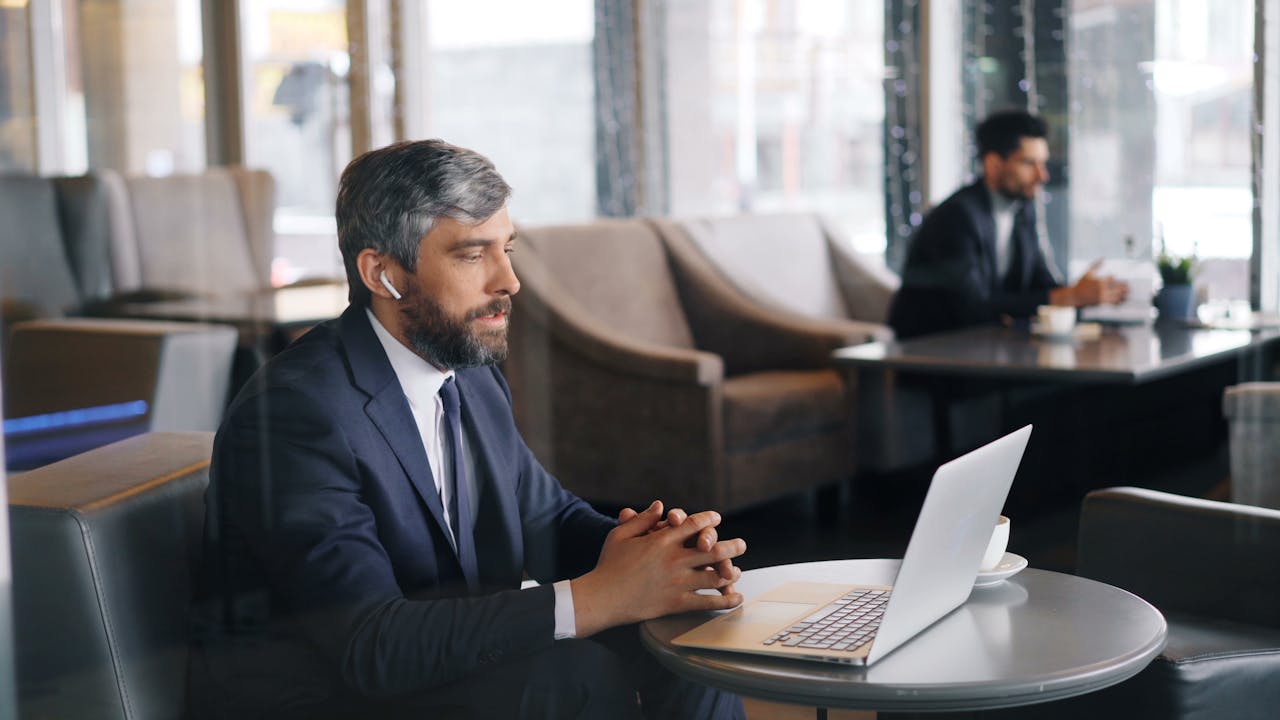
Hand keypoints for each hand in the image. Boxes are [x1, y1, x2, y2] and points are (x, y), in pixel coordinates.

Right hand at [572, 501, 745, 636]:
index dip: (708, 520)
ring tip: (737, 571)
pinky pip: (707, 601)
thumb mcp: (621, 535)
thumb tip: (660, 505)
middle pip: (713, 549)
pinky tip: (736, 598)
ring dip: (731, 572)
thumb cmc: (608, 564)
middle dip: (732, 546)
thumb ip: (643, 519)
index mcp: (662, 540)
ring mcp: (677, 582)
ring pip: (715, 575)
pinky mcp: (676, 602)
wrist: (602, 597)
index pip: (693, 525)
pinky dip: (725, 600)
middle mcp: (674, 559)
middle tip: (742, 544)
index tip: (717, 518)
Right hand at [1050, 260, 1128, 306]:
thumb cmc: (1081, 284)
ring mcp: (1102, 297)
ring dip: (1123, 295)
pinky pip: (1112, 303)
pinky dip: (1118, 301)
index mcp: (1100, 281)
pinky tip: (1121, 300)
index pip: (1113, 279)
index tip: (1124, 280)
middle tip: (1128, 286)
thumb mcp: (1087, 273)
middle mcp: (1102, 290)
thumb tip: (1103, 258)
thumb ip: (1096, 265)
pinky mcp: (1101, 303)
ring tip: (1127, 293)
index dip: (1119, 280)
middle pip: (1117, 288)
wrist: (1075, 296)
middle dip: (1124, 287)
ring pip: (1116, 296)